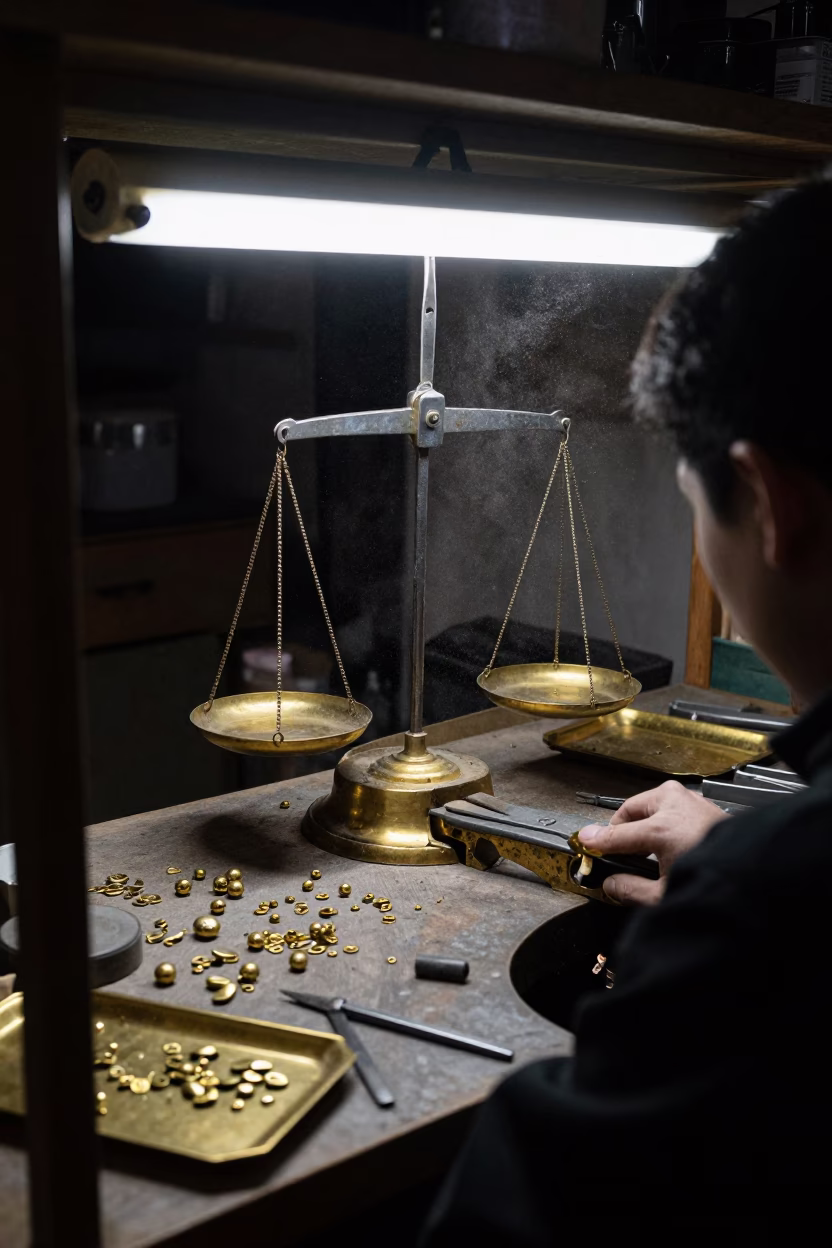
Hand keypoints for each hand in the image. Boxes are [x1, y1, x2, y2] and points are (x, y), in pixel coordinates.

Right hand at [578, 780, 727, 905]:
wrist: (760, 873)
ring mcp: (689, 800)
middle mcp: (674, 805)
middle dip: (622, 832)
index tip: (583, 845)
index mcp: (662, 827)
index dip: (596, 843)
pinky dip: (661, 822)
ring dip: (642, 825)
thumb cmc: (718, 881)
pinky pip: (668, 807)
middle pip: (629, 812)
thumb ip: (630, 889)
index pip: (615, 834)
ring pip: (649, 805)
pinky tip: (666, 845)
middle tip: (618, 854)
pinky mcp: (700, 802)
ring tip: (645, 852)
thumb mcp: (664, 896)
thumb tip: (611, 884)